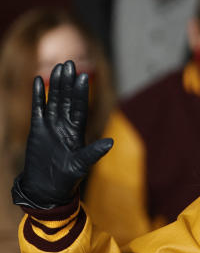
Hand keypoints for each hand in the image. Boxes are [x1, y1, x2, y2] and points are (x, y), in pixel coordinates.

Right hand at [12, 61, 112, 209]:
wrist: (46, 189)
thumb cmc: (67, 179)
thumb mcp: (81, 166)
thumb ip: (93, 153)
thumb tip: (110, 143)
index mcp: (77, 132)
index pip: (80, 108)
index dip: (81, 93)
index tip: (84, 76)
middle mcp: (65, 126)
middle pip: (67, 99)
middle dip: (69, 82)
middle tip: (70, 63)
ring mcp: (51, 126)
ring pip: (53, 100)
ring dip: (56, 85)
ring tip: (58, 67)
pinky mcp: (37, 130)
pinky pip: (38, 109)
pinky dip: (38, 96)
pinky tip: (38, 81)